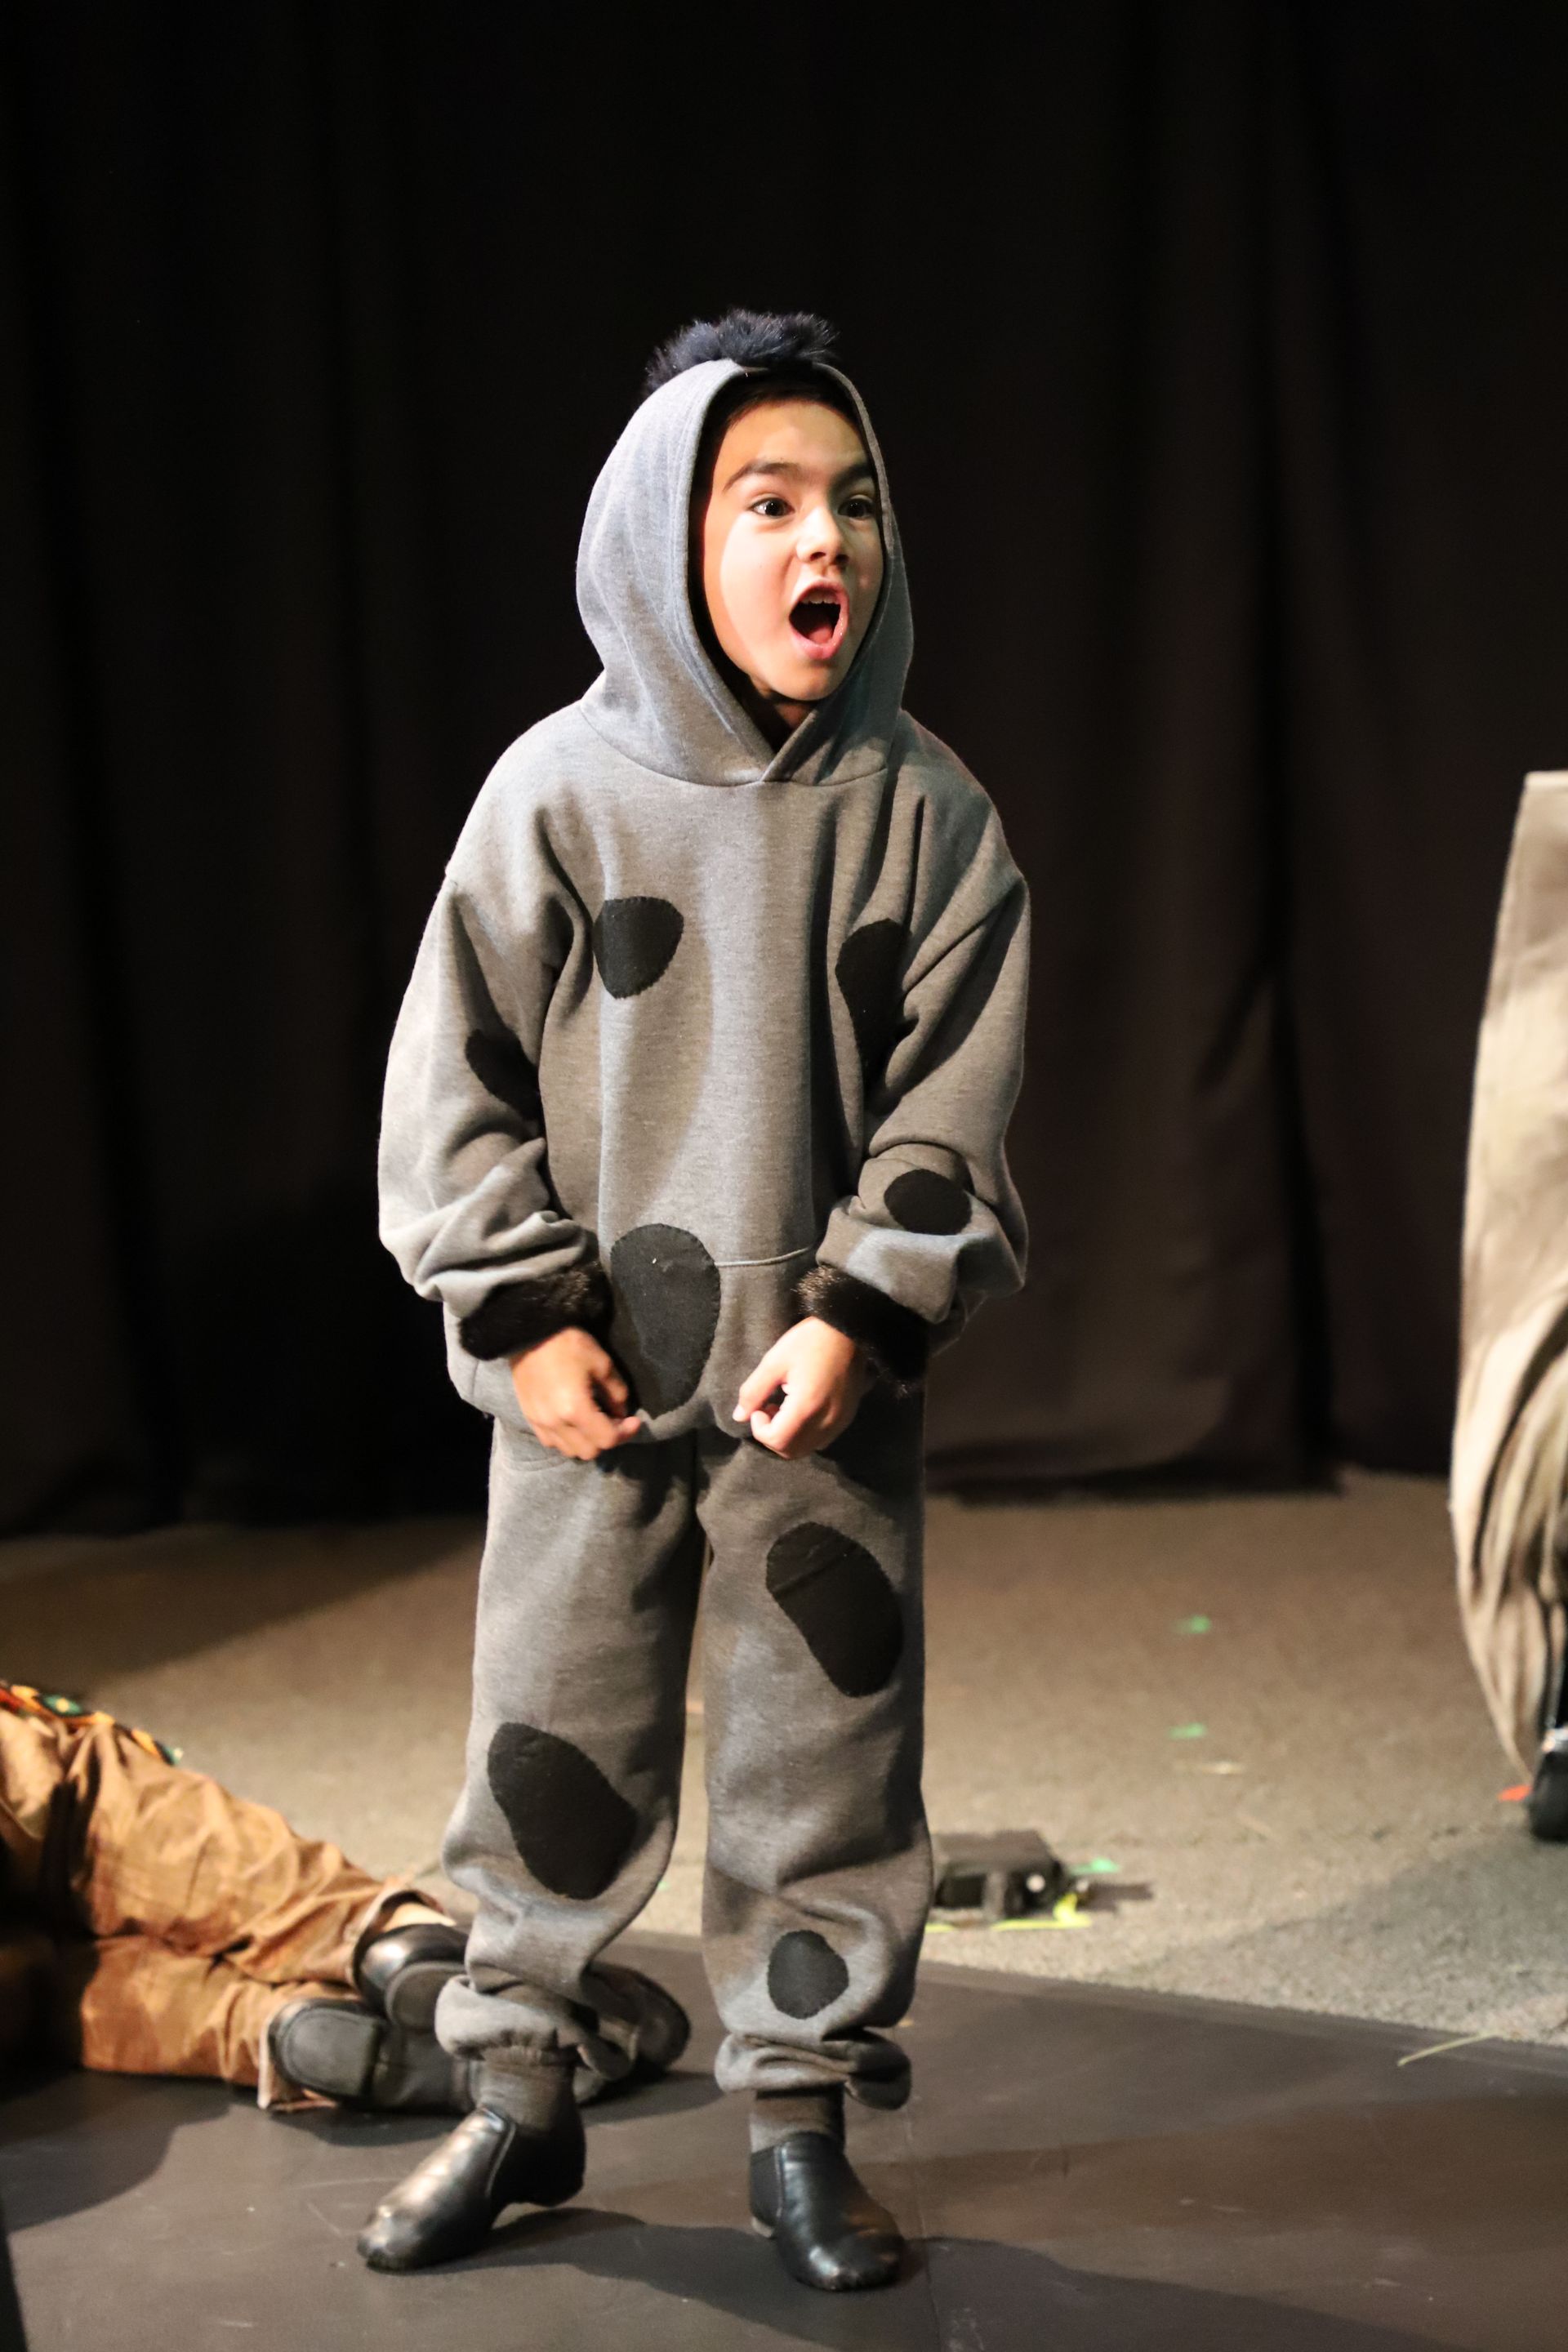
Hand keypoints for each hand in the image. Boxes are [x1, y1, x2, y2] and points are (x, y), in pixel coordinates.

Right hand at [510, 1328, 640, 1459]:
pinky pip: (552, 1442)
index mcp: (576, 1410)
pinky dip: (567, 1438)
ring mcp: (540, 1423)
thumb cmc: (568, 1344)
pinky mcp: (529, 1418)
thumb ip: (617, 1393)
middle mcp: (556, 1423)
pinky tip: (573, 1421)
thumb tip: (621, 1412)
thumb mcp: (603, 1364)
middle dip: (607, 1439)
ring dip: (587, 1441)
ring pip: (570, 1450)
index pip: (607, 1439)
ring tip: (594, 1422)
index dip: (626, 1433)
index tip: (633, 1420)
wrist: (530, 1333)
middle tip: (614, 1420)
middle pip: (590, 1451)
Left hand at [733, 1317, 867, 1459]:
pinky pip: (821, 1440)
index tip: (759, 1406)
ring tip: (784, 1408)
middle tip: (769, 1408)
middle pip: (791, 1451)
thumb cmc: (809, 1341)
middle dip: (772, 1436)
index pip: (777, 1441)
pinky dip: (804, 1434)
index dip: (760, 1429)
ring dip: (788, 1437)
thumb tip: (739, 1416)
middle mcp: (826, 1422)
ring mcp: (840, 1422)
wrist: (848, 1330)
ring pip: (806, 1449)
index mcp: (807, 1407)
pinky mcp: (847, 1418)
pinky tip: (802, 1409)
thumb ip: (753, 1391)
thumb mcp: (774, 1361)